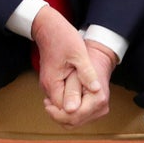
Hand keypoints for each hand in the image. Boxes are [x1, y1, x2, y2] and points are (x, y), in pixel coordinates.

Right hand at [30, 6, 104, 127]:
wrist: (48, 27)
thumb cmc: (63, 37)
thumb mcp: (79, 54)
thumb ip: (86, 74)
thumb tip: (96, 91)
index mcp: (53, 84)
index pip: (65, 112)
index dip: (81, 111)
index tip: (93, 100)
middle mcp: (48, 89)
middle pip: (62, 116)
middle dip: (80, 114)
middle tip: (94, 103)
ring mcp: (49, 86)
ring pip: (62, 109)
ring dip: (78, 108)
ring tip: (91, 97)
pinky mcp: (52, 83)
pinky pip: (62, 100)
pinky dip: (74, 100)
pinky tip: (84, 91)